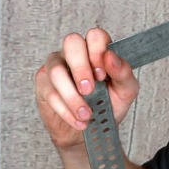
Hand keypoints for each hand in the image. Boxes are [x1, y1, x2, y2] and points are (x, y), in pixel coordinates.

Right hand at [34, 28, 138, 151]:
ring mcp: (56, 66)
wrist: (91, 132)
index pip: (95, 36)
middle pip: (72, 42)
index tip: (103, 76)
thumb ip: (124, 73)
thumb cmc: (108, 106)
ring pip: (57, 70)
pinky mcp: (43, 84)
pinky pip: (50, 92)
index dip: (98, 52)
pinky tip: (78, 121)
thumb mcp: (125, 91)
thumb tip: (111, 57)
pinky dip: (66, 111)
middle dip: (81, 67)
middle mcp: (75, 54)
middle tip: (89, 90)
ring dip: (72, 96)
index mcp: (97, 51)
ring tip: (86, 114)